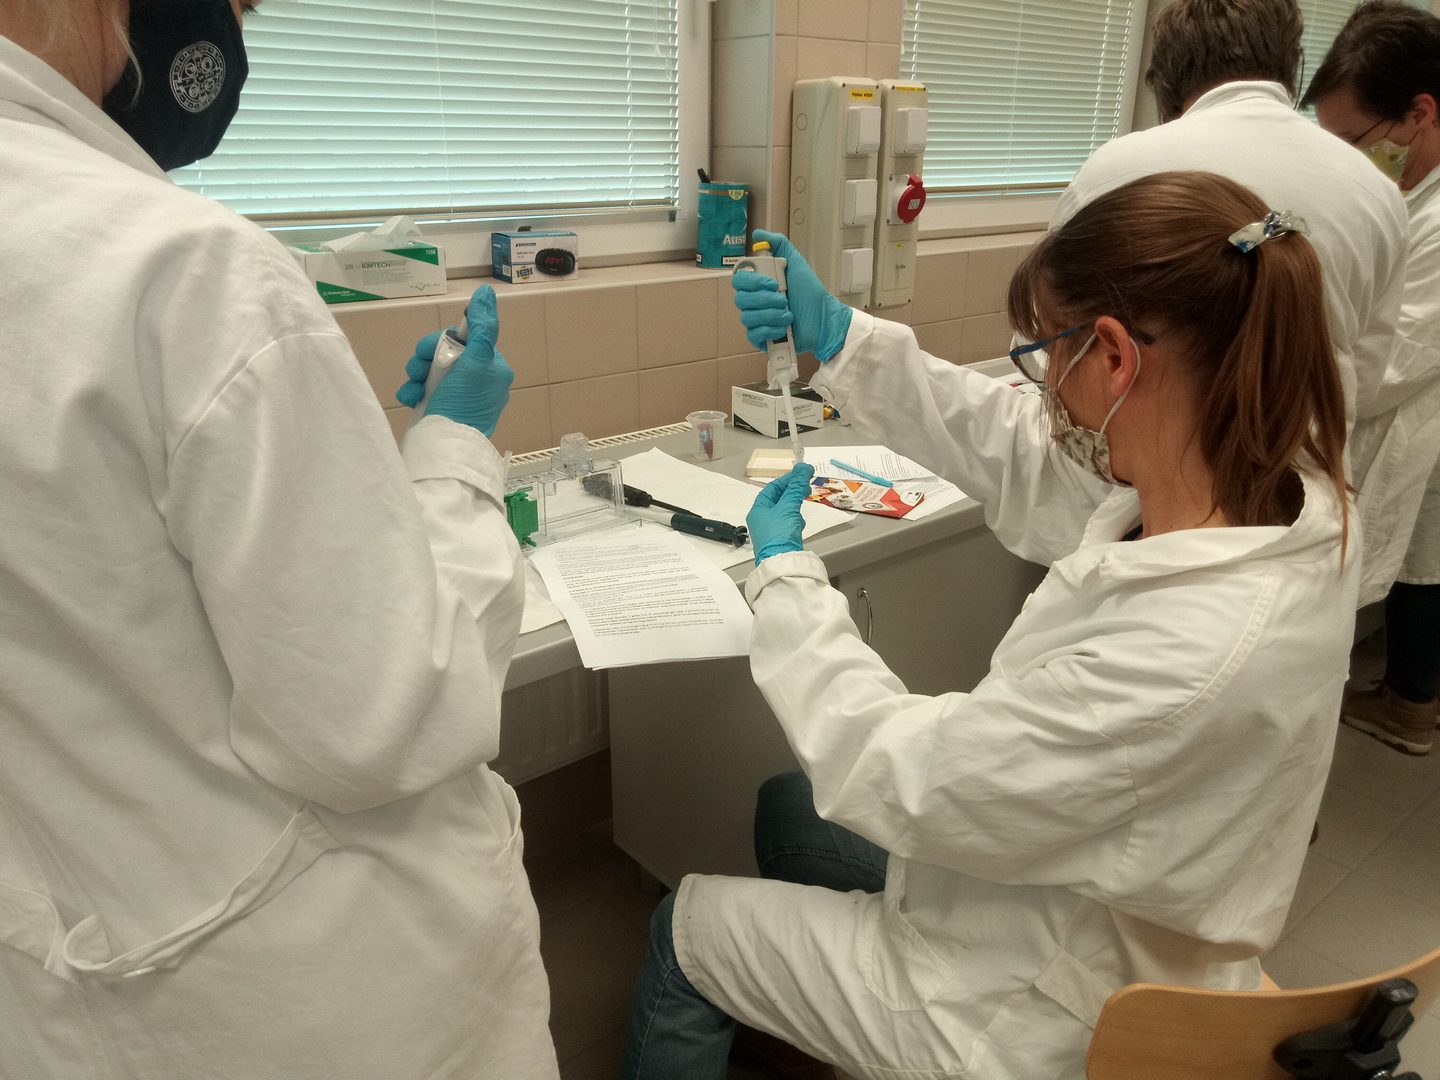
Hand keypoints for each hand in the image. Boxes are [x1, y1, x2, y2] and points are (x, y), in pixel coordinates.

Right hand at [395, 286, 512, 436]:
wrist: (445, 447)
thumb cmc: (464, 403)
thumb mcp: (475, 360)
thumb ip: (481, 327)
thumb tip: (486, 293)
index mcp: (492, 368)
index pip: (464, 339)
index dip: (442, 341)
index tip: (429, 350)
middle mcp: (479, 382)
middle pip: (445, 354)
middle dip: (425, 359)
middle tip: (418, 369)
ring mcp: (459, 398)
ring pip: (431, 371)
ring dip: (416, 375)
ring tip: (413, 388)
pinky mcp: (442, 410)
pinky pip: (424, 391)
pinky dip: (413, 391)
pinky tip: (410, 398)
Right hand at [730, 230, 852, 362]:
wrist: (823, 318)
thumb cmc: (810, 292)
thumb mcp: (795, 262)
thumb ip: (778, 244)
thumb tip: (759, 234)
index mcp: (758, 284)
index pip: (738, 280)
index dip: (752, 282)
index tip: (772, 282)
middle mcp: (754, 302)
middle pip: (740, 300)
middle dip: (765, 299)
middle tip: (784, 299)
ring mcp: (757, 321)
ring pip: (747, 317)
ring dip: (771, 315)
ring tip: (788, 314)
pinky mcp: (761, 339)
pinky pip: (754, 335)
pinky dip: (770, 330)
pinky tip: (783, 328)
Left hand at [746, 462, 815, 563]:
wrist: (782, 563)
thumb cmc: (779, 532)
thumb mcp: (788, 506)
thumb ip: (796, 487)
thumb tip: (803, 468)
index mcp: (758, 509)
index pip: (773, 488)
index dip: (788, 479)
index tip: (803, 474)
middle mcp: (761, 519)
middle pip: (779, 499)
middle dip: (793, 492)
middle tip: (807, 487)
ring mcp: (770, 530)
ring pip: (785, 511)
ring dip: (795, 506)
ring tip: (803, 505)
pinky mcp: (779, 540)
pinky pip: (788, 524)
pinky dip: (795, 520)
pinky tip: (799, 524)